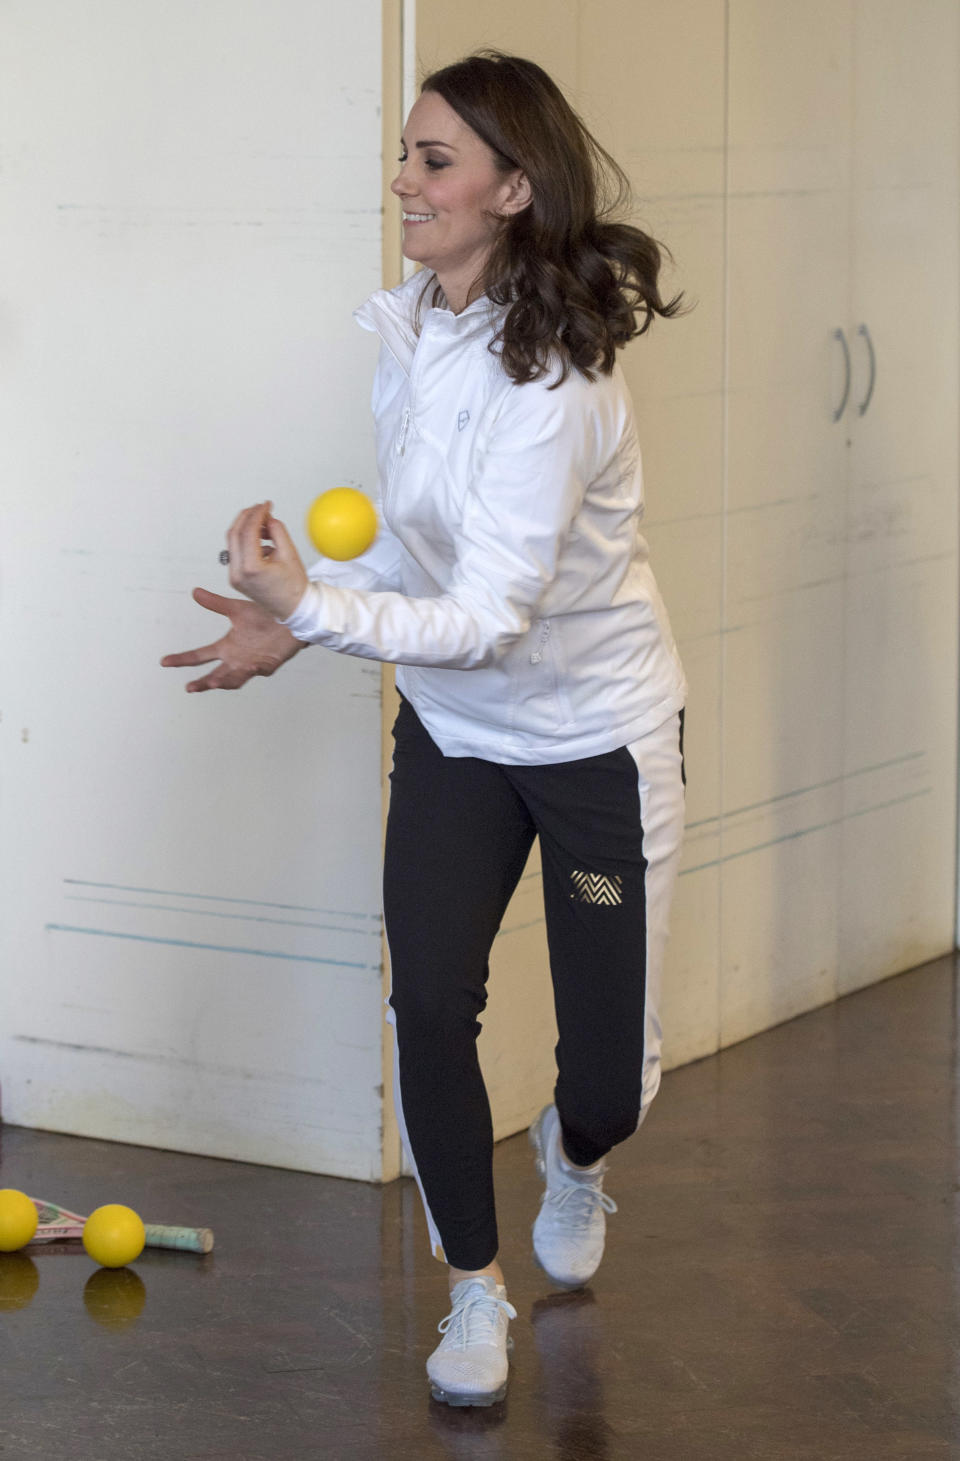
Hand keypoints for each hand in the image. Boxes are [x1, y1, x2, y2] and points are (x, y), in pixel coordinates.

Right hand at [161, 587, 304, 691]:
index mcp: (227, 646)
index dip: (183, 660)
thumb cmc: (265, 615)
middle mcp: (236, 658)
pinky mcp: (267, 664)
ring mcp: (251, 664)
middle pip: (215, 675)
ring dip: (224, 681)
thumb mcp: (236, 609)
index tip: (165, 661)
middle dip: (203, 682)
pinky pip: (257, 671)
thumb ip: (215, 603)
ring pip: (234, 679)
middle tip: (190, 687)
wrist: (288, 618)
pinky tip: (247, 668)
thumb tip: (195, 592)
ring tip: (213, 682)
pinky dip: (251, 671)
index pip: (200, 655)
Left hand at [226, 501, 308, 620]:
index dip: (258, 513)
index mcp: (251, 568)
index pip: (248, 531)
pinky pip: (236, 552)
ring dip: (246, 528)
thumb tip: (267, 517)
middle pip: (234, 534)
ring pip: (233, 542)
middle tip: (260, 508)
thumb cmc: (294, 587)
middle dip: (246, 516)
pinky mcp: (235, 578)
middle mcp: (238, 574)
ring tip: (266, 527)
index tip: (266, 504)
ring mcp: (234, 577)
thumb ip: (277, 530)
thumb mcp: (289, 553)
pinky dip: (247, 541)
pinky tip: (264, 542)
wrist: (294, 609)